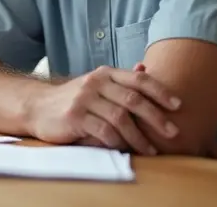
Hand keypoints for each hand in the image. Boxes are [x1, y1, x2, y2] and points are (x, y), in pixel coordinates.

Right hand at [28, 65, 181, 154]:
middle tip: (172, 132)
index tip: (178, 105)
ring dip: (139, 136)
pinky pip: (103, 131)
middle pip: (133, 99)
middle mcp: (95, 83)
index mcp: (104, 73)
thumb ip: (120, 79)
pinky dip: (118, 142)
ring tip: (151, 150)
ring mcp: (83, 99)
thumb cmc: (73, 98)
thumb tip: (144, 67)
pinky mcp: (74, 117)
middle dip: (156, 117)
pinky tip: (125, 149)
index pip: (138, 79)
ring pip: (120, 118)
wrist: (37, 107)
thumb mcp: (96, 84)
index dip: (160, 91)